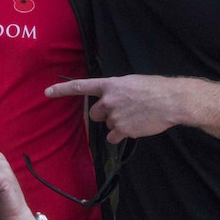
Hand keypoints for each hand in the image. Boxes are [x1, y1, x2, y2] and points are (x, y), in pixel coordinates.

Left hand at [45, 75, 180, 143]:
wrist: (172, 101)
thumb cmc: (154, 89)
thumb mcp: (131, 82)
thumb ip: (116, 91)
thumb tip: (109, 100)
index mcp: (109, 85)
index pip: (80, 86)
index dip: (62, 89)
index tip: (47, 92)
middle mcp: (108, 100)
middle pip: (94, 113)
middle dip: (103, 114)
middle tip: (122, 111)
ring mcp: (114, 116)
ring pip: (107, 125)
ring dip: (116, 124)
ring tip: (135, 116)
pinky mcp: (122, 130)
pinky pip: (113, 137)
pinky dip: (121, 135)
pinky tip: (135, 127)